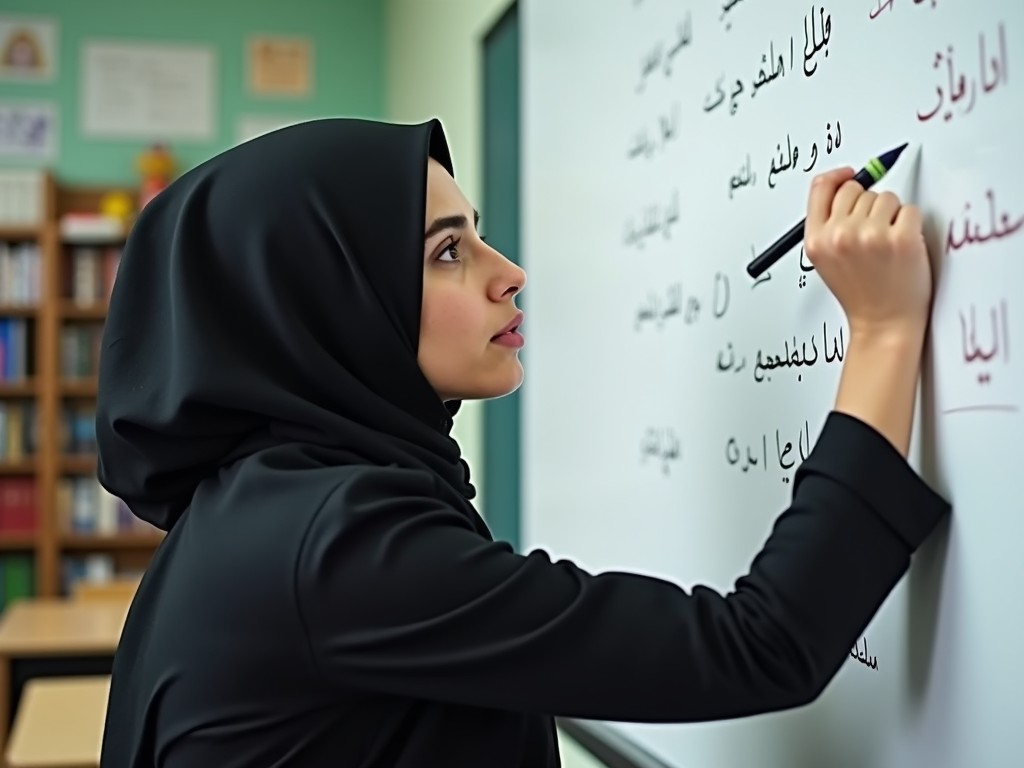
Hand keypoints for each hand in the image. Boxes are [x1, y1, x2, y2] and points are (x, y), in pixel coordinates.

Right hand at [803, 167, 931, 341]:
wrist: (884, 322)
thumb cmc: (860, 292)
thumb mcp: (826, 259)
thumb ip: (829, 223)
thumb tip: (846, 184)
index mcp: (816, 240)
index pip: (821, 188)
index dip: (838, 177)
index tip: (851, 175)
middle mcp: (839, 235)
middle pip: (856, 190)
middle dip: (868, 206)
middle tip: (873, 233)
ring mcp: (870, 236)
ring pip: (886, 197)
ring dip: (891, 215)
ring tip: (887, 244)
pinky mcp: (901, 238)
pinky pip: (910, 210)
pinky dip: (910, 224)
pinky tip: (902, 247)